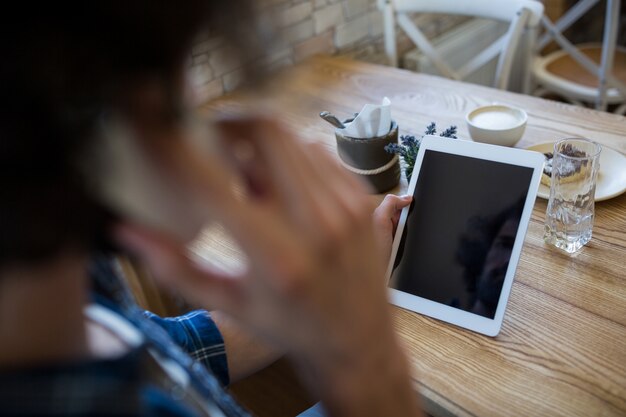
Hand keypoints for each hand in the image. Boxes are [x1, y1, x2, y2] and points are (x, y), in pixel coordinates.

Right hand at [115, 117, 420, 415]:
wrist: (357, 339)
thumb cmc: (288, 326)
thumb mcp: (228, 304)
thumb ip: (174, 266)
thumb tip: (125, 229)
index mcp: (274, 258)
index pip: (214, 183)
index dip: (180, 151)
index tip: (163, 136)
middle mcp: (316, 224)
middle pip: (266, 132)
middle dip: (229, 123)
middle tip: (210, 137)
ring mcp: (345, 206)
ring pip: (293, 137)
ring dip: (261, 143)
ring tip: (246, 171)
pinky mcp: (361, 198)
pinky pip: (319, 152)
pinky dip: (292, 156)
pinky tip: (281, 182)